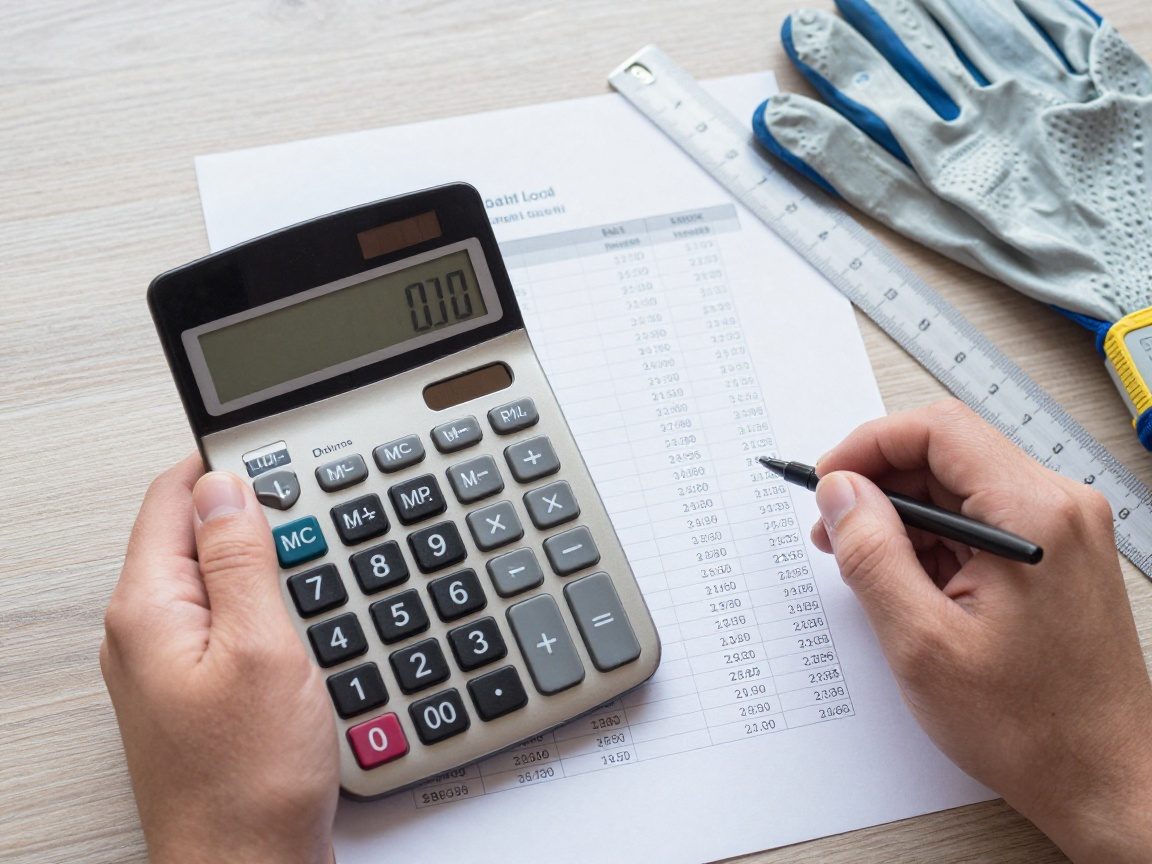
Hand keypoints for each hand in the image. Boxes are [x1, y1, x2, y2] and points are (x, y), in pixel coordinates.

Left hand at [101, 455, 338, 863]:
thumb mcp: (261, 647)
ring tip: (321, 565)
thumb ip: (242, 560)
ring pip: (218, 578)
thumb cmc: (249, 780)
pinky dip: (270, 606)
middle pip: (194, 534)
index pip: (174, 497)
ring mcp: (169, 663)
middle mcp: (145, 631)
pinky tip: (308, 620)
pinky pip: (230, 620)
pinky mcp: (198, 689)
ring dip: (269, 562)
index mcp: (147, 609)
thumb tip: (227, 487)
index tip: (281, 455)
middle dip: (255, 515)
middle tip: (317, 516)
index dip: (228, 466)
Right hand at [809, 400, 1151, 862]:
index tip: (828, 482)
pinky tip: (907, 582)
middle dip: (879, 483)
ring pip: (960, 485)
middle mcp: (1059, 508)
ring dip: (903, 514)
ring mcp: (1063, 531)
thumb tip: (840, 492)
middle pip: (947, 453)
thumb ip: (872, 553)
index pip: (938, 430)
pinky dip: (933, 539)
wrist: (1103, 780)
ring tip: (865, 565)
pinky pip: (980, 520)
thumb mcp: (922, 641)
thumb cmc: (1031, 726)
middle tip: (833, 529)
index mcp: (1034, 514)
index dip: (869, 446)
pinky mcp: (1056, 555)